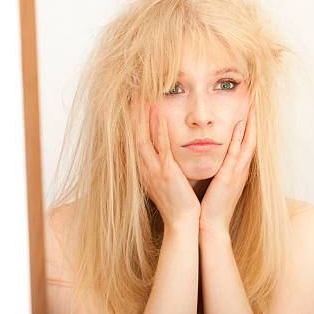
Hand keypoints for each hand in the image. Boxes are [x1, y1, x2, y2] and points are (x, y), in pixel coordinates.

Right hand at [129, 98, 199, 228]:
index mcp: (144, 168)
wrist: (182, 221)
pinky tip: (159, 113)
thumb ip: (161, 166)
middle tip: (132, 92)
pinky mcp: (166, 171)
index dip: (132, 120)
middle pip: (134, 133)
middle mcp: (144, 166)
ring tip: (142, 95)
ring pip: (144, 135)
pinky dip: (159, 128)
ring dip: (143, 115)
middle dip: (133, 113)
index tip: (132, 102)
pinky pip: (161, 145)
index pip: (135, 138)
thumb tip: (161, 156)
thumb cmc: (177, 202)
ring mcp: (153, 168)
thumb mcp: (164, 180)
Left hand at [200, 105, 256, 235]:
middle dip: (254, 120)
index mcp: (238, 170)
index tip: (249, 109)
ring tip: (253, 106)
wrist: (211, 226)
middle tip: (256, 101)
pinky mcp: (229, 177)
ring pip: (248, 142)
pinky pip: (236, 153)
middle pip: (252, 139)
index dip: (250, 125)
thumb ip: (220, 170)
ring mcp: (238, 172)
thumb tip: (217, 159)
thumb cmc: (212, 206)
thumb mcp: (219, 184)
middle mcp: (242, 169)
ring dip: (251, 124)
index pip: (247, 143)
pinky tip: (240, 124)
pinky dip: (240, 138)